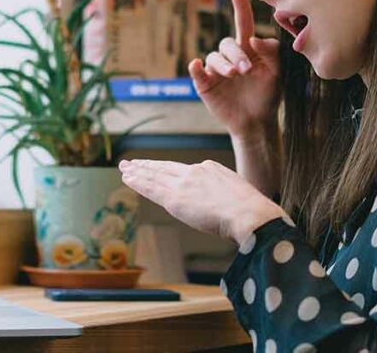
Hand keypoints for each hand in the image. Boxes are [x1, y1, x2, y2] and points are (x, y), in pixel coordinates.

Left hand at [118, 158, 286, 244]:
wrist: (249, 213)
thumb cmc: (251, 211)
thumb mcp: (238, 193)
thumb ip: (225, 194)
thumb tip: (225, 205)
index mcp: (210, 168)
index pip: (183, 169)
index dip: (167, 169)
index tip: (158, 167)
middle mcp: (194, 172)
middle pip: (165, 168)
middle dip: (147, 166)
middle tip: (132, 162)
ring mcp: (184, 184)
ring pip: (155, 176)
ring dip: (138, 172)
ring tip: (125, 168)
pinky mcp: (175, 199)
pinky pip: (152, 189)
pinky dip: (138, 183)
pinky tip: (128, 178)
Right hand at [188, 0, 281, 137]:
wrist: (257, 122)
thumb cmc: (268, 95)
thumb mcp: (277, 72)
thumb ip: (271, 52)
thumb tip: (253, 39)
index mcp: (248, 50)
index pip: (243, 24)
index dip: (240, 7)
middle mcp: (230, 56)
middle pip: (228, 44)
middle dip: (237, 55)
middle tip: (246, 70)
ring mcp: (216, 70)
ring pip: (214, 57)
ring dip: (224, 63)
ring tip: (234, 74)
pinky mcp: (205, 84)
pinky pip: (197, 72)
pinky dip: (195, 67)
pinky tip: (197, 65)